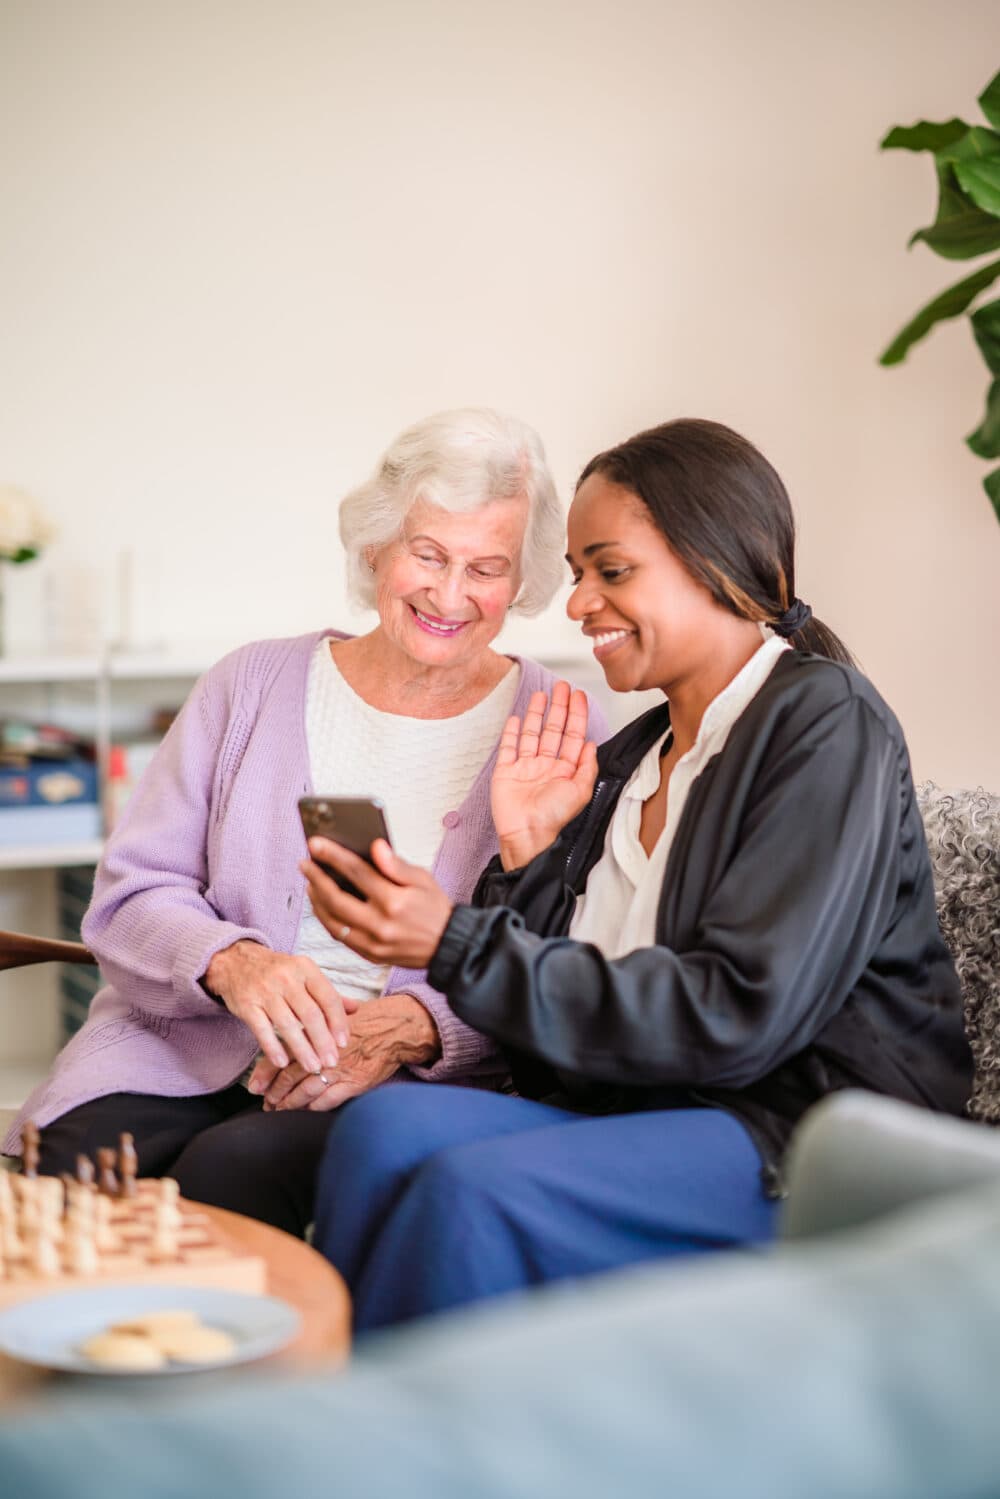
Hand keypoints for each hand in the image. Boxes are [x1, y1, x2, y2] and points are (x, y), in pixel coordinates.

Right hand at [204, 940, 359, 1071]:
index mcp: (305, 969)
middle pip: (310, 1014)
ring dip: (302, 1050)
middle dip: (323, 1041)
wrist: (237, 961)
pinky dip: (273, 1048)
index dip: (338, 1022)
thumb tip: (356, 1009)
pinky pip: (262, 1030)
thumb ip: (328, 993)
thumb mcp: (304, 974)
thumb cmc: (278, 971)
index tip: (344, 1043)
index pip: (327, 997)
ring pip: (287, 1025)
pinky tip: (283, 1063)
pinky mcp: (247, 1005)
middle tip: (332, 1062)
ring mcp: (265, 991)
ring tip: (313, 1067)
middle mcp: (286, 978)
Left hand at [249, 993, 439, 1110]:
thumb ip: (316, 1024)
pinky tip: (305, 1111)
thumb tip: (294, 1033)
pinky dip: (314, 1107)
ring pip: (306, 1091)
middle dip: (275, 1092)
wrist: (398, 1028)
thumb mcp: (338, 1015)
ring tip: (279, 1111)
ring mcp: (340, 1069)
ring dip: (290, 1103)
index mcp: (317, 1033)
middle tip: (265, 1103)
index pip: (284, 1054)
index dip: (266, 1072)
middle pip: (290, 1075)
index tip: (254, 1086)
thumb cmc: (369, 1020)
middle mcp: (325, 1052)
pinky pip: (328, 1100)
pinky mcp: (354, 1083)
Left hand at [301, 839, 453, 970]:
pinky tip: (322, 905)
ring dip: (316, 900)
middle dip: (316, 878)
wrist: (449, 947)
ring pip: (332, 921)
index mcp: (395, 902)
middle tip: (305, 863)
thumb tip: (375, 846)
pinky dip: (326, 919)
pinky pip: (339, 937)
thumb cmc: (436, 909)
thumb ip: (396, 864)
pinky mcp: (370, 955)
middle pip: (336, 899)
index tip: (315, 843)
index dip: (333, 856)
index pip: (357, 873)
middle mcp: (380, 925)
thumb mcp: (423, 880)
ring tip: (310, 882)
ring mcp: (373, 943)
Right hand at [490, 680, 597, 868]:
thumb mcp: (580, 791)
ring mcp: (525, 767)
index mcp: (565, 770)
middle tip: (562, 687)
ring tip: (540, 695)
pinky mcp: (506, 771)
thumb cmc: (553, 818)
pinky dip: (511, 732)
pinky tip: (515, 718)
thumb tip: (591, 744)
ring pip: (531, 733)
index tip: (579, 696)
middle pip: (553, 729)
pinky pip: (508, 747)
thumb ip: (587, 766)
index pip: (573, 735)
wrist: (526, 834)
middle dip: (558, 707)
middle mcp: (546, 766)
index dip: (576, 714)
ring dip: (536, 713)